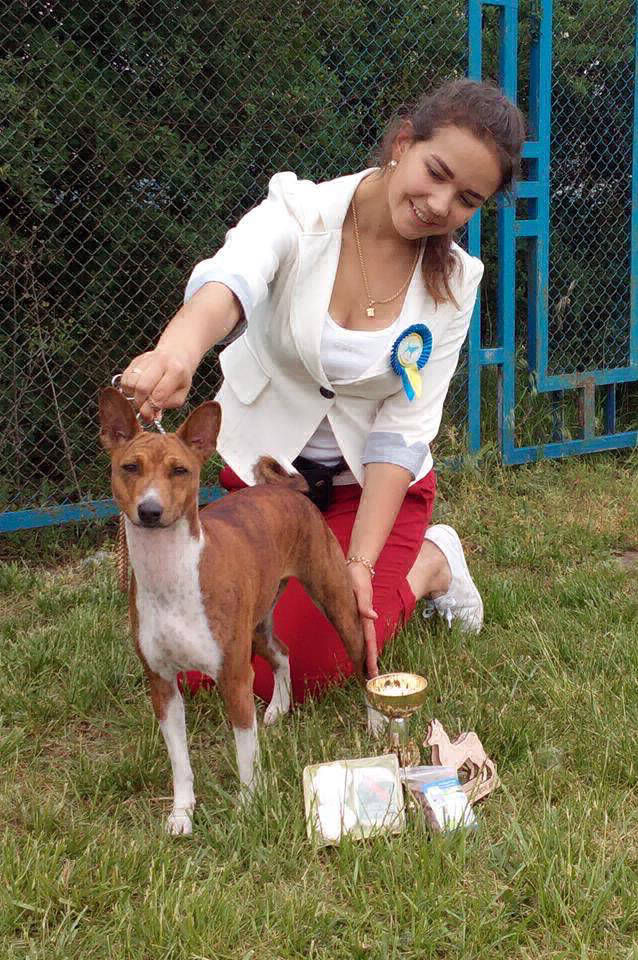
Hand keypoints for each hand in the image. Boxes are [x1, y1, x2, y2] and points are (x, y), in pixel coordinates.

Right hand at [120, 349, 192, 421]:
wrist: (176, 355)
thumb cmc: (179, 378)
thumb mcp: (181, 393)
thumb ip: (167, 405)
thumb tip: (152, 415)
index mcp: (175, 371)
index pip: (158, 394)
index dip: (151, 408)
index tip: (149, 417)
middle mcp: (160, 362)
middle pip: (141, 387)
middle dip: (140, 403)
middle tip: (143, 409)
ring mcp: (146, 359)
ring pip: (130, 382)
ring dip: (132, 395)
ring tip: (141, 398)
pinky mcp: (135, 360)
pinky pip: (125, 378)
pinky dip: (128, 388)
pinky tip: (136, 391)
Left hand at [347, 562, 378, 678]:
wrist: (358, 567)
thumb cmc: (358, 578)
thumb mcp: (360, 590)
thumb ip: (365, 603)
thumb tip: (373, 617)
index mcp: (365, 617)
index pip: (369, 642)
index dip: (370, 658)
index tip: (372, 673)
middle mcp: (365, 620)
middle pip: (369, 645)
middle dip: (370, 663)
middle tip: (371, 681)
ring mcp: (362, 618)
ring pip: (365, 641)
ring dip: (367, 656)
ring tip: (367, 672)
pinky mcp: (357, 614)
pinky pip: (360, 634)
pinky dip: (361, 645)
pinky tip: (359, 651)